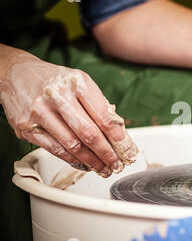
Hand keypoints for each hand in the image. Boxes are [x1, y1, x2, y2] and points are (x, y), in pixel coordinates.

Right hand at [0, 51, 137, 176]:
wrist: (17, 73)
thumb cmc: (54, 80)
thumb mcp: (80, 82)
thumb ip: (98, 106)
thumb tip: (118, 134)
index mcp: (77, 83)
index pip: (103, 116)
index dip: (117, 137)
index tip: (126, 149)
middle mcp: (58, 96)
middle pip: (88, 133)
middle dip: (106, 153)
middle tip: (116, 164)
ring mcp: (40, 112)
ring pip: (72, 144)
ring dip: (91, 160)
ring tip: (102, 167)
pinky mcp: (27, 127)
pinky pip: (55, 149)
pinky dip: (72, 159)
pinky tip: (83, 163)